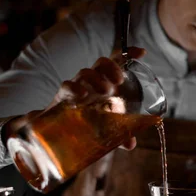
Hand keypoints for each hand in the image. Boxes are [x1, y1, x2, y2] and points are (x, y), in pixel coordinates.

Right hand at [2, 47, 146, 149]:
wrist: (54, 135)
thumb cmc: (84, 126)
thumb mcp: (105, 130)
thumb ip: (119, 135)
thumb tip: (131, 142)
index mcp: (103, 85)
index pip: (115, 65)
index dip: (128, 55)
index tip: (141, 52)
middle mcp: (90, 83)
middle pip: (101, 64)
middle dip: (112, 67)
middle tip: (120, 81)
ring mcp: (76, 88)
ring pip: (85, 73)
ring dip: (97, 78)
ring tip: (107, 91)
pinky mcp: (61, 98)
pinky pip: (66, 87)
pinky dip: (74, 89)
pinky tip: (82, 95)